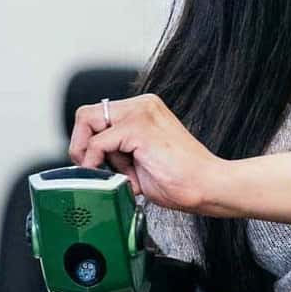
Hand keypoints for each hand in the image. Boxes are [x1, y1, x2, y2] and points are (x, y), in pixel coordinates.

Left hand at [72, 92, 227, 215]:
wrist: (208, 187)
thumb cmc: (182, 180)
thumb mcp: (140, 160)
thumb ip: (117, 151)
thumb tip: (91, 159)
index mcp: (144, 110)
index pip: (98, 115)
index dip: (88, 142)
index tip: (97, 166)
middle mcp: (142, 105)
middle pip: (87, 114)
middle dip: (82, 146)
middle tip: (95, 170)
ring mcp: (140, 112)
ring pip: (87, 122)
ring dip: (92, 154)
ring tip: (121, 174)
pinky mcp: (138, 127)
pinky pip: (97, 143)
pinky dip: (97, 163)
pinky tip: (120, 177)